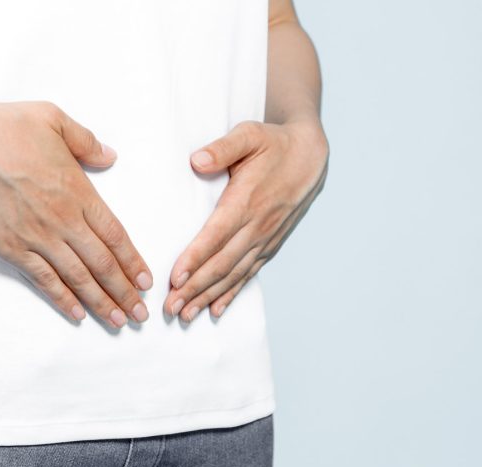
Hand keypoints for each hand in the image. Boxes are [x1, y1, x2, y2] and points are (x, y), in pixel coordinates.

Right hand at [0, 101, 152, 327]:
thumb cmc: (4, 127)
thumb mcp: (54, 118)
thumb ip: (86, 141)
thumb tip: (110, 156)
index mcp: (78, 191)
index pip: (114, 234)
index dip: (132, 261)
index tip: (145, 281)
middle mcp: (63, 220)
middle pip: (102, 263)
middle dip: (124, 291)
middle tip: (140, 313)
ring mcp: (37, 237)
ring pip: (77, 277)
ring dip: (101, 302)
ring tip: (118, 321)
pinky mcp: (11, 248)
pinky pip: (43, 279)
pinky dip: (62, 298)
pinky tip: (76, 313)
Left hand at [164, 120, 328, 321]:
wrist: (311, 155)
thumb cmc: (274, 144)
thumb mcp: (249, 135)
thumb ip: (223, 147)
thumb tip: (197, 160)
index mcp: (246, 200)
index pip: (216, 234)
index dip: (196, 258)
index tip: (175, 278)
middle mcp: (256, 225)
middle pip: (221, 263)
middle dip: (195, 288)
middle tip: (170, 308)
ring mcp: (264, 238)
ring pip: (233, 274)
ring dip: (208, 296)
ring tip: (185, 316)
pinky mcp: (270, 244)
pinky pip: (249, 273)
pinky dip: (231, 293)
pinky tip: (215, 309)